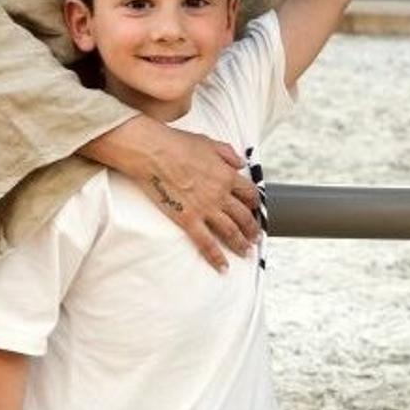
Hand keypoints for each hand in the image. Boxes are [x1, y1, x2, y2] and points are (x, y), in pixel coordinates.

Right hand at [89, 114, 263, 265]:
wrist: (153, 153)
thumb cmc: (177, 144)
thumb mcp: (208, 142)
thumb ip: (227, 153)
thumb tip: (241, 162)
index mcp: (227, 175)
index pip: (249, 193)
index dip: (255, 203)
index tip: (255, 209)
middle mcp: (220, 194)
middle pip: (244, 216)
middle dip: (252, 229)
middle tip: (256, 237)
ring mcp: (205, 209)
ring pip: (230, 232)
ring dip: (241, 244)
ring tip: (246, 252)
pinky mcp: (188, 220)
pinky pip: (206, 243)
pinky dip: (216, 257)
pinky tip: (223, 267)